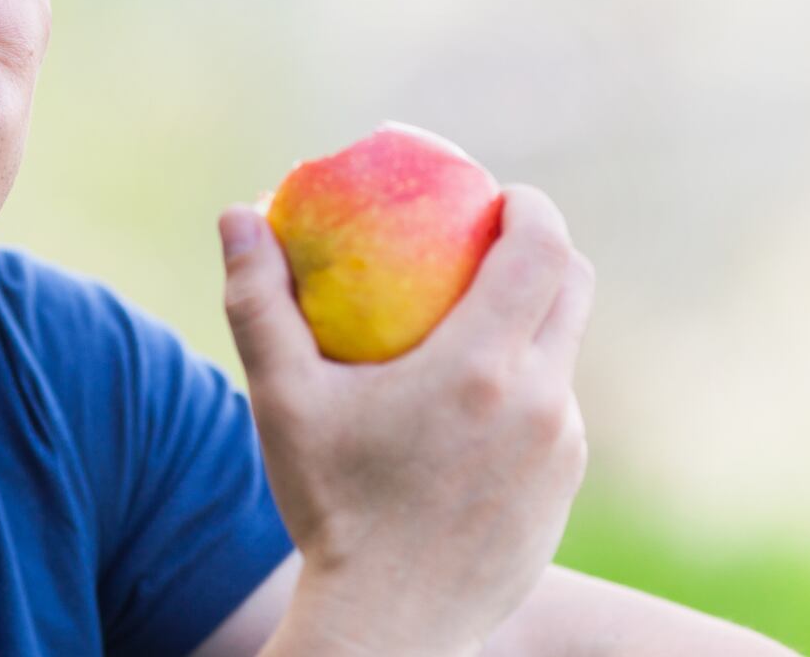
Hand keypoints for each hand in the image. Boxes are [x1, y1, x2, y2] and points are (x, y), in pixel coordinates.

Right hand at [219, 186, 594, 654]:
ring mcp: (563, 448)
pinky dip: (524, 389)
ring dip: (530, 324)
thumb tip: (237, 212)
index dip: (529, 206)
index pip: (541, 249)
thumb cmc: (329, 508)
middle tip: (489, 241)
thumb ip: (259, 302)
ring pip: (563, 353)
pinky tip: (469, 409)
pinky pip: (556, 413)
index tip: (497, 195)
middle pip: (572, 287)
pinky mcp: (564, 487)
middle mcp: (541, 401)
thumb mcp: (283, 402)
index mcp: (480, 366)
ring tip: (470, 327)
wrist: (390, 625)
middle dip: (542, 249)